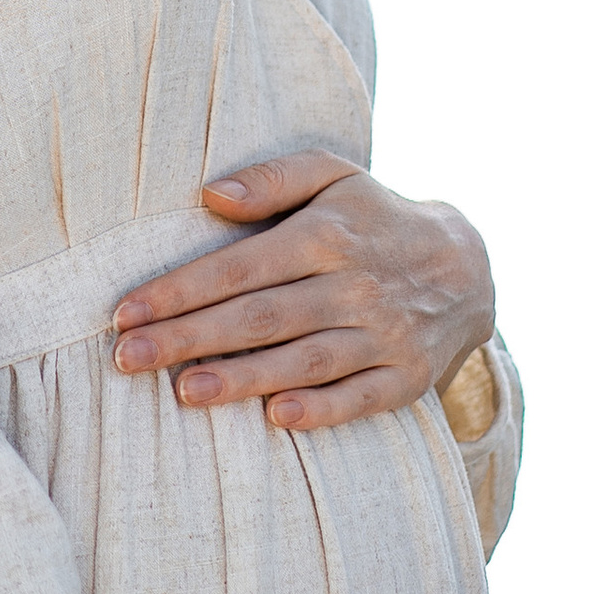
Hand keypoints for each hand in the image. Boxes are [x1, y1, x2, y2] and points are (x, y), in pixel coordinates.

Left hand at [111, 152, 493, 434]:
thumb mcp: (333, 176)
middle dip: (189, 338)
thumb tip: (211, 194)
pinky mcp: (407, 377)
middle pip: (260, 317)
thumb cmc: (374, 217)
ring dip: (242, 378)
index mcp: (326, 235)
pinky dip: (322, 409)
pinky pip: (360, 397)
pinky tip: (276, 417)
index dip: (180, 290)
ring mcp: (384, 335)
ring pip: (303, 360)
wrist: (468, 265)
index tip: (125, 311)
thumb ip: (272, 178)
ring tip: (184, 392)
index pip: (239, 267)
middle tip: (127, 357)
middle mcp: (355, 285)